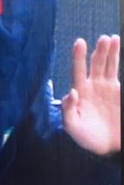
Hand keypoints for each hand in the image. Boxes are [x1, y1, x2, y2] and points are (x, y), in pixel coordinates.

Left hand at [61, 35, 119, 155]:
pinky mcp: (116, 89)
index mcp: (78, 93)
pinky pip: (115, 70)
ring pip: (106, 64)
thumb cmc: (87, 137)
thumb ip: (67, 111)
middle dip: (96, 51)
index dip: (77, 58)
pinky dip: (115, 59)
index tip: (79, 43)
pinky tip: (117, 45)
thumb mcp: (72, 127)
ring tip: (110, 39)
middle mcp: (91, 86)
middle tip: (101, 39)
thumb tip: (70, 93)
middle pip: (93, 64)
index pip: (77, 71)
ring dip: (108, 52)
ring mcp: (105, 86)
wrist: (107, 145)